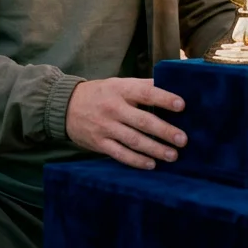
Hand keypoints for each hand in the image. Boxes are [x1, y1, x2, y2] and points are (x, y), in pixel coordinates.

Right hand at [64, 78, 186, 169]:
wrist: (65, 107)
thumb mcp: (118, 84)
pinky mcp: (99, 143)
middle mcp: (113, 108)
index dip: (164, 98)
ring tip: (172, 155)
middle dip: (164, 131)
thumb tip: (173, 87)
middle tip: (183, 139)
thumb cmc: (101, 94)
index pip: (145, 92)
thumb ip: (142, 86)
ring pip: (134, 140)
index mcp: (120, 90)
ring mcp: (105, 127)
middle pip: (143, 121)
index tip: (182, 105)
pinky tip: (151, 164)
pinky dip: (136, 160)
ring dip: (155, 149)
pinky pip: (120, 154)